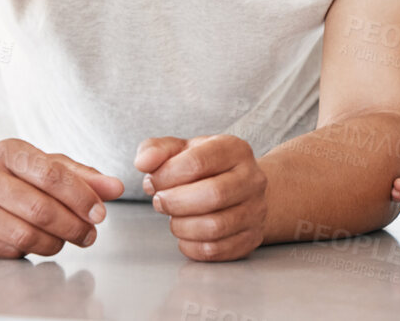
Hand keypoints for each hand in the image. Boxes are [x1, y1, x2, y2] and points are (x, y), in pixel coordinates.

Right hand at [0, 137, 122, 257]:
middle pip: (40, 209)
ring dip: (56, 242)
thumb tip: (116, 188)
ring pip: (26, 235)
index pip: (51, 174)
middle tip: (91, 234)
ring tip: (68, 239)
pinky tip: (39, 242)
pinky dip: (32, 251)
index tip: (101, 212)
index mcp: (8, 152)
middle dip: (74, 226)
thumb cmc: (6, 177)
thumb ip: (80, 175)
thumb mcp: (40, 165)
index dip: (81, 196)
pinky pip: (10, 251)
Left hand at [137, 134, 268, 261]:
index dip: (166, 175)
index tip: (154, 181)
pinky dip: (191, 247)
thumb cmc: (206, 168)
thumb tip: (143, 162)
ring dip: (182, 226)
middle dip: (175, 203)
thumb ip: (155, 150)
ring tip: (174, 218)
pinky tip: (185, 235)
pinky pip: (216, 250)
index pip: (198, 161)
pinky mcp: (252, 237)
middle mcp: (252, 178)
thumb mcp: (181, 150)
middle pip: (213, 195)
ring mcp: (256, 210)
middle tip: (160, 202)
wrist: (241, 188)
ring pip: (215, 227)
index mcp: (234, 149)